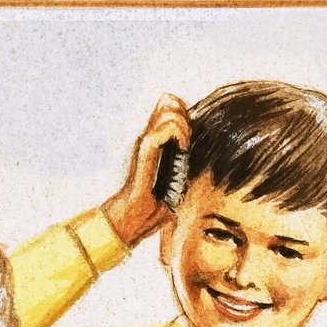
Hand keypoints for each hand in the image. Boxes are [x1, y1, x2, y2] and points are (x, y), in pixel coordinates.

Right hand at [101, 94, 189, 248]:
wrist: (130, 222)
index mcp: (155, 147)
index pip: (169, 111)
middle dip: (184, 113)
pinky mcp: (144, 154)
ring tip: (184, 144)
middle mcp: (148, 141)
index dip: (183, 110)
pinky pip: (161, 132)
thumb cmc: (147, 211)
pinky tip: (181, 148)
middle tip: (187, 138)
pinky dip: (176, 134)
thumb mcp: (173, 191)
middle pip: (168, 104)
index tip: (189, 131)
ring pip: (166, 112)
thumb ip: (181, 177)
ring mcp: (145, 146)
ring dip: (182, 124)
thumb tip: (196, 178)